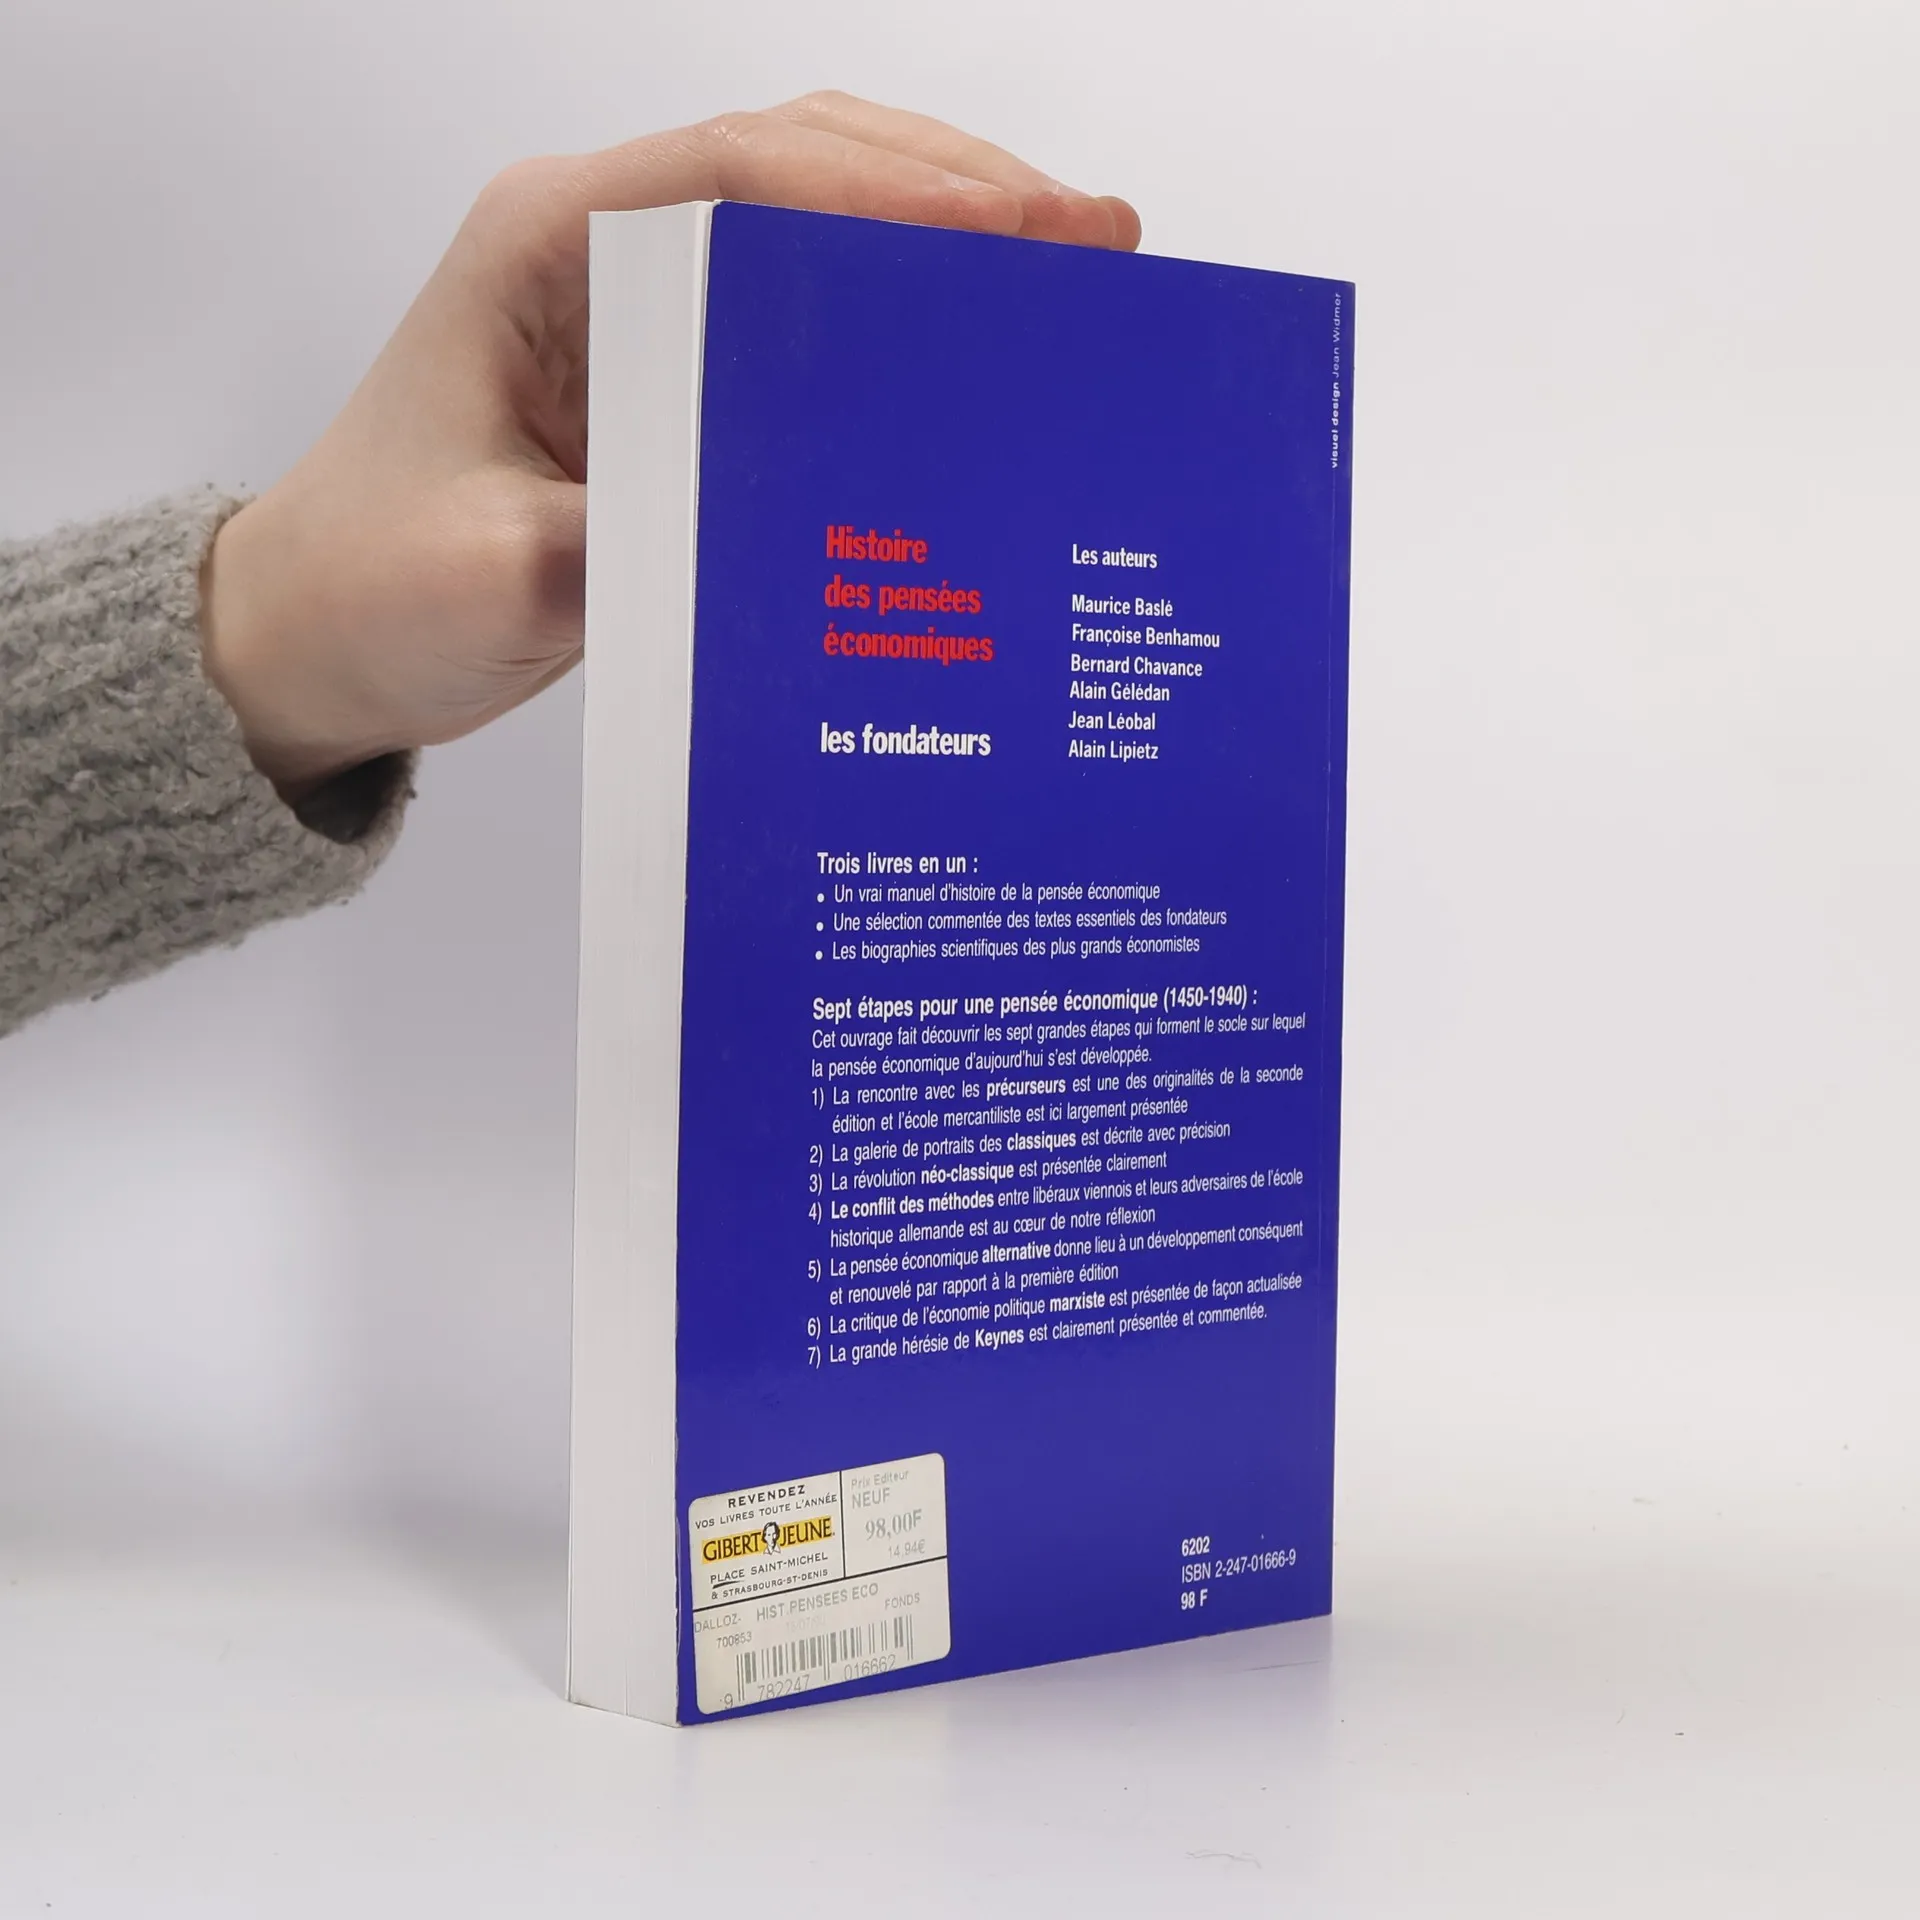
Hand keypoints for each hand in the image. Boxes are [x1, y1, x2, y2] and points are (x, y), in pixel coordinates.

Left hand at [199, 92, 1140, 798]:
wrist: (316, 638)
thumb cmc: (367, 586)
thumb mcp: (479, 578)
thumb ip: (607, 546)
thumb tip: (756, 534)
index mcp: (549, 247)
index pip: (751, 176)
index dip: (904, 194)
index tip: (1030, 233)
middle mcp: (602, 254)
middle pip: (807, 167)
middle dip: (960, 193)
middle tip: (1096, 245)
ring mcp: (640, 313)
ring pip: (817, 228)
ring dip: (942, 238)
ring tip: (1069, 279)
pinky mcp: (670, 384)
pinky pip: (805, 324)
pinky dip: (895, 321)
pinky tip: (972, 363)